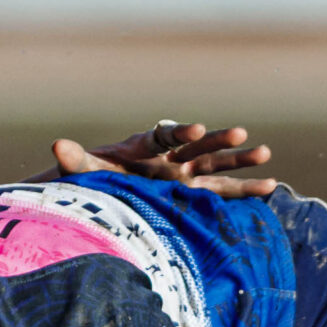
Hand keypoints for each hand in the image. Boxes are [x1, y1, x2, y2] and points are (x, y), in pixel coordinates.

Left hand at [53, 121, 276, 198]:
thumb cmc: (97, 179)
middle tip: (240, 133)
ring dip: (241, 162)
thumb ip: (75, 159)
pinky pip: (222, 194)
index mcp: (148, 146)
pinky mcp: (194, 196)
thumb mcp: (85, 171)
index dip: (180, 132)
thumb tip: (57, 146)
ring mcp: (187, 176)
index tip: (192, 130)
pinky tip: (269, 189)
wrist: (106, 196)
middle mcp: (172, 157)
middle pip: (199, 146)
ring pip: (217, 167)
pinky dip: (244, 191)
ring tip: (266, 155)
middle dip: (218, 141)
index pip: (167, 135)